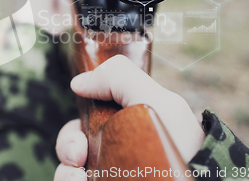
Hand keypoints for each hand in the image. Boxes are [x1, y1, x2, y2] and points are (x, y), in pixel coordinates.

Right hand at [54, 55, 204, 180]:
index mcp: (120, 127)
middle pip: (71, 148)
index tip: (78, 142)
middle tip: (77, 159)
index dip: (72, 132)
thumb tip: (77, 83)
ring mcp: (112, 173)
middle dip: (67, 149)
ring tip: (79, 179)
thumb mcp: (156, 100)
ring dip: (66, 174)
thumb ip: (119, 78)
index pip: (81, 127)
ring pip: (69, 172)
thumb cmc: (182, 142)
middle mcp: (113, 152)